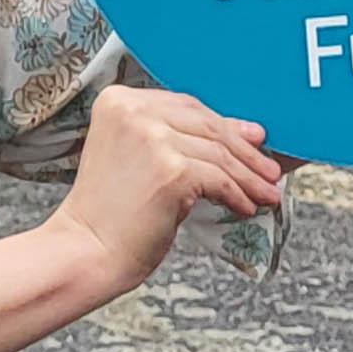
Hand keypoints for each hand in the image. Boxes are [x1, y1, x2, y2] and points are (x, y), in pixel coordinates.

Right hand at [60, 82, 281, 300]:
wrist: (85, 251)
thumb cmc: (108, 213)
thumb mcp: (135, 158)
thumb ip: (173, 138)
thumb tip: (243, 133)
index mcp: (120, 100)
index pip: (187, 106)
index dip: (225, 124)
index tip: (252, 138)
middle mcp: (135, 111)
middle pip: (207, 125)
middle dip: (244, 151)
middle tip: (268, 170)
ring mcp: (154, 138)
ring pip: (218, 154)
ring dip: (248, 177)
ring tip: (266, 193)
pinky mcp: (172, 170)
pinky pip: (218, 180)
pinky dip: (237, 195)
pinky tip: (245, 207)